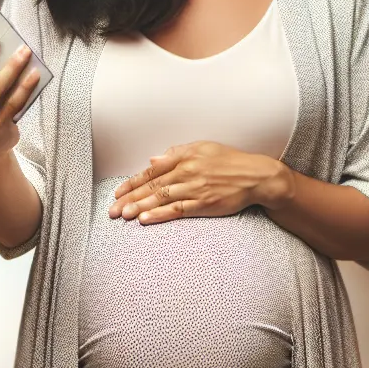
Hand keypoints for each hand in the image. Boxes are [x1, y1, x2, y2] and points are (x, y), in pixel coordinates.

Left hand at [109, 141, 293, 224]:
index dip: (133, 182)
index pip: (152, 170)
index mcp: (184, 156)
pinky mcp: (203, 204)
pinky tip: (145, 219)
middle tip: (113, 209)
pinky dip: (159, 214)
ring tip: (123, 215)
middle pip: (152, 186)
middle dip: (130, 198)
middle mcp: (186, 171)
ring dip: (139, 207)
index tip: (118, 192)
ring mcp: (194, 188)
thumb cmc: (230, 161)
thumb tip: (153, 159)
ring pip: (160, 198)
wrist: (255, 176)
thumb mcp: (203, 148)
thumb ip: (177, 153)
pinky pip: (177, 210)